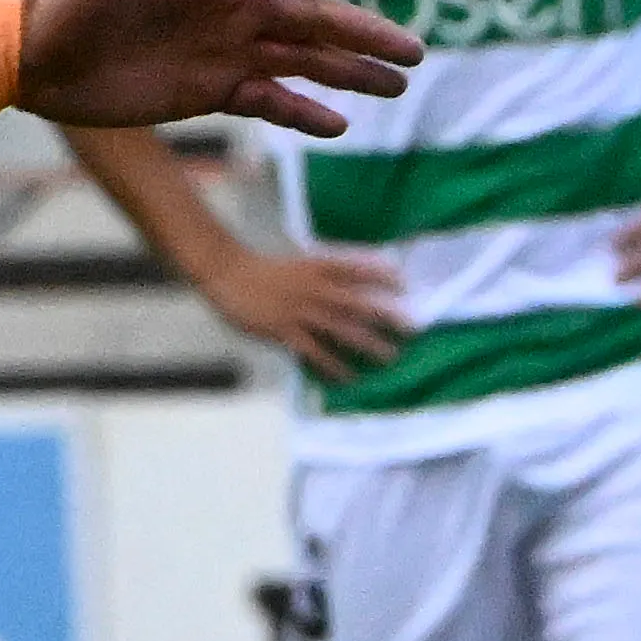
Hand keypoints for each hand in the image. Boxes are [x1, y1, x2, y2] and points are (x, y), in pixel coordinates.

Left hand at [7, 0, 418, 136]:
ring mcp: (223, 50)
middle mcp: (231, 8)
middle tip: (415, 52)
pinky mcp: (208, 91)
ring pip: (302, 61)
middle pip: (315, 17)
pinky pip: (268, 102)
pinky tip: (339, 124)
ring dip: (350, 72)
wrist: (33, 56)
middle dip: (366, 33)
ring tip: (398, 86)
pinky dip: (303, 112)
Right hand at [195, 241, 407, 380]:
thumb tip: (351, 283)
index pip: (357, 269)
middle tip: (411, 329)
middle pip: (358, 303)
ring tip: (389, 356)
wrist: (229, 274)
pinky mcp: (285, 330)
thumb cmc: (262, 270)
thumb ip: (324, 272)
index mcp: (318, 267)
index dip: (381, 275)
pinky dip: (333, 364)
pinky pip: (315, 351)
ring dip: (368, 343)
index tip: (404, 284)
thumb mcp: (299, 264)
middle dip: (386, 316)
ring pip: (342, 329)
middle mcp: (315, 288)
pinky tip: (347, 376)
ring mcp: (301, 310)